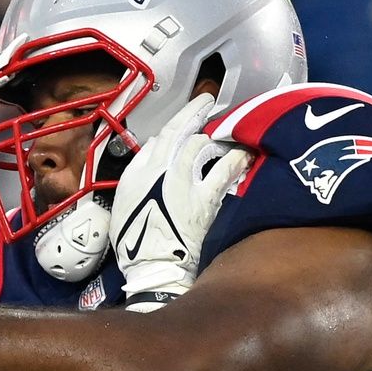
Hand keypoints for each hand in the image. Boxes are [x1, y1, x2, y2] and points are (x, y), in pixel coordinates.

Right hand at [108, 96, 249, 308]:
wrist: (153, 265)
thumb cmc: (136, 240)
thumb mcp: (125, 200)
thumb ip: (140, 172)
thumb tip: (154, 150)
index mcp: (141, 170)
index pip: (165, 134)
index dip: (183, 116)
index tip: (196, 106)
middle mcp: (162, 169)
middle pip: (184, 133)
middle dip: (198, 116)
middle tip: (210, 105)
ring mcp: (184, 181)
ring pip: (203, 146)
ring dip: (216, 137)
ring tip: (228, 132)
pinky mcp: (205, 198)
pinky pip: (224, 170)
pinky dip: (235, 159)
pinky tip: (245, 154)